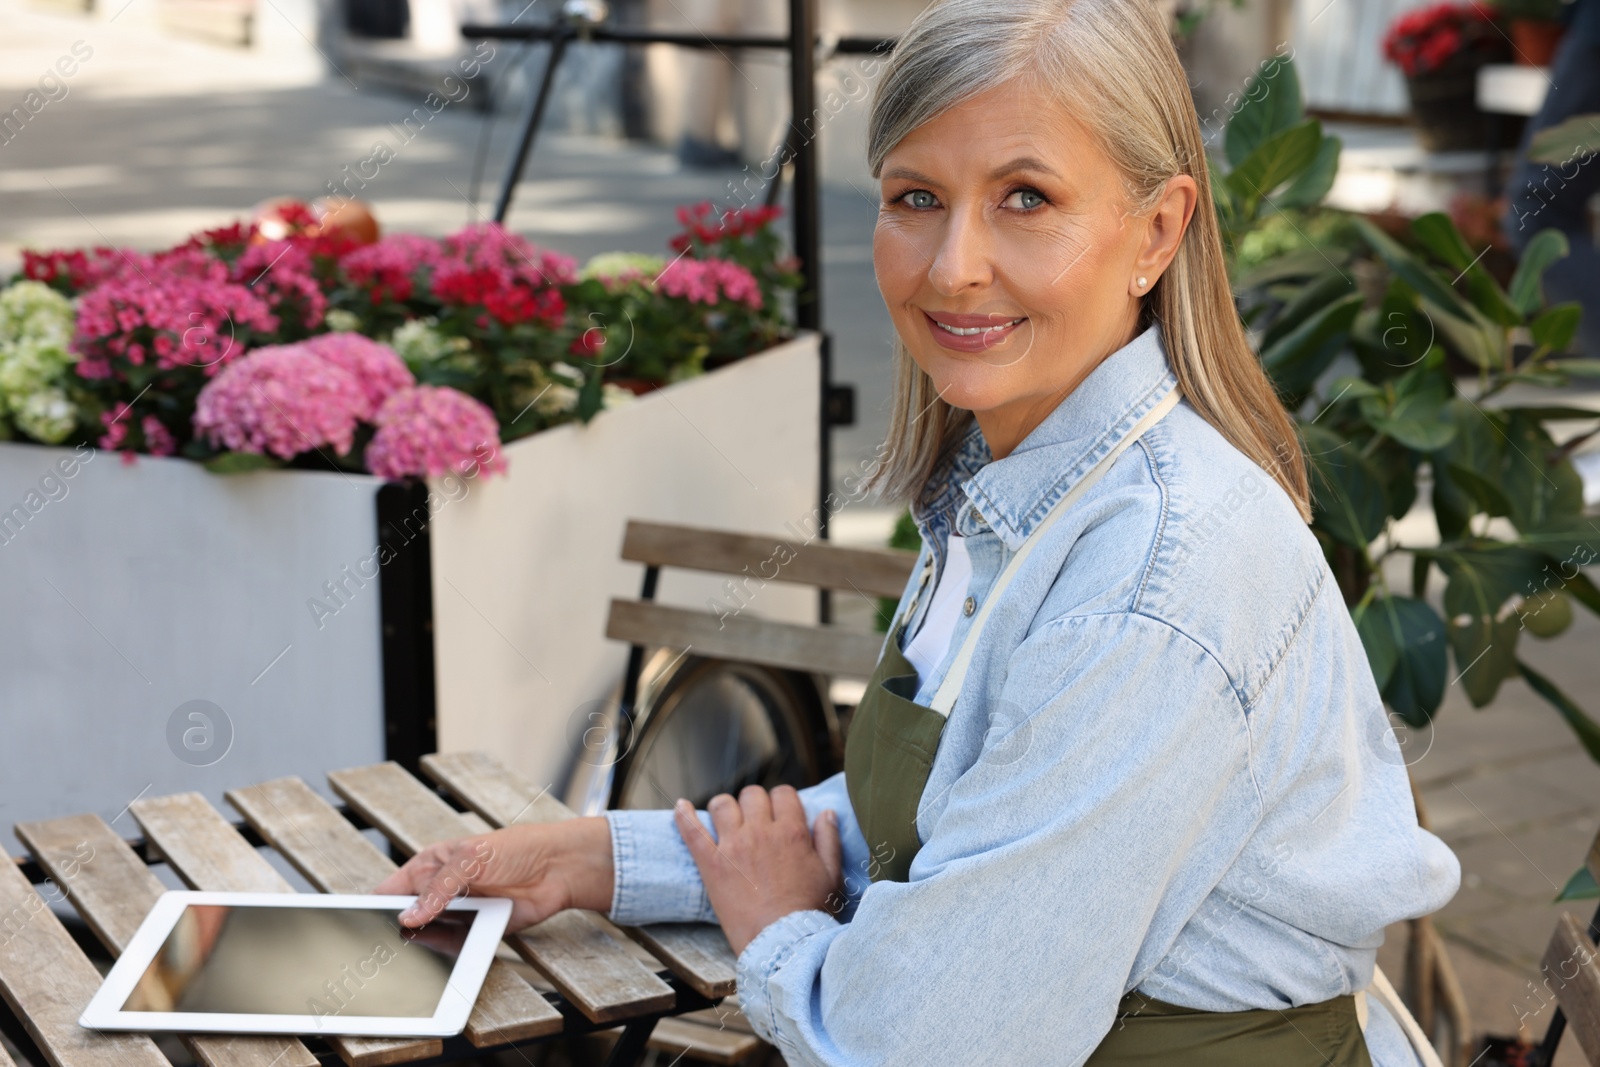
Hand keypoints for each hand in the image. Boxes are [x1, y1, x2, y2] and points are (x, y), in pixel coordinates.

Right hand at [373, 818, 613, 929]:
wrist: (558, 869)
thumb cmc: (516, 849)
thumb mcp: (470, 859)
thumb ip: (438, 888)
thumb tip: (409, 915)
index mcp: (431, 865)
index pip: (391, 889)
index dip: (374, 905)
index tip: (355, 923)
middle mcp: (441, 891)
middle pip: (407, 916)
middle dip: (396, 929)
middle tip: (382, 946)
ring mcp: (458, 911)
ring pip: (428, 935)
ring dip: (422, 943)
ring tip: (411, 951)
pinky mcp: (476, 930)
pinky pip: (453, 947)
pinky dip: (447, 952)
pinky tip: (442, 953)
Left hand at [674, 785, 842, 955]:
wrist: (782, 944)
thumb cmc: (809, 913)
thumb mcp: (831, 875)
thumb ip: (829, 840)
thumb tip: (827, 813)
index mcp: (792, 832)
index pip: (783, 793)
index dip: (781, 800)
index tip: (779, 813)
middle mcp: (761, 831)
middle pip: (752, 795)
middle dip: (754, 803)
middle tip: (755, 820)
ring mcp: (733, 846)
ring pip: (722, 805)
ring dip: (725, 809)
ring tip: (726, 820)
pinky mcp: (711, 864)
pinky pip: (692, 831)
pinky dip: (684, 815)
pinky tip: (681, 807)